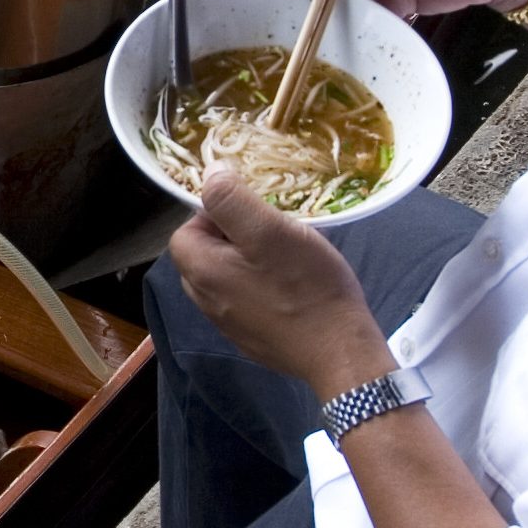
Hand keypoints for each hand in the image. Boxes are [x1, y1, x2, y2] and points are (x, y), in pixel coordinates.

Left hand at [169, 171, 391, 398]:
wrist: (341, 351)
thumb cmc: (306, 286)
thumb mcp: (269, 230)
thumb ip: (231, 200)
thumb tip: (208, 175)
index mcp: (201, 272)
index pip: (186, 229)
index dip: (215, 214)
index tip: (253, 214)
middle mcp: (206, 301)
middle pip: (205, 254)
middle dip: (233, 237)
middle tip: (273, 233)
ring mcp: (229, 325)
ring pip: (227, 278)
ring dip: (250, 262)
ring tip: (286, 259)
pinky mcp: (252, 339)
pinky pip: (246, 301)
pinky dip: (262, 288)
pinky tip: (293, 288)